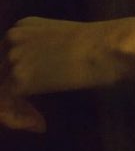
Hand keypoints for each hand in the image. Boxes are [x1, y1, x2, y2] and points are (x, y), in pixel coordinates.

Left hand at [0, 17, 126, 132]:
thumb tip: (39, 72)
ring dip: (15, 110)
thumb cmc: (100, 42)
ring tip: (37, 120)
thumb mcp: (63, 40)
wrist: (107, 47)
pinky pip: (7, 106)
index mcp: (22, 27)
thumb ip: (43, 51)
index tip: (34, 95)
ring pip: (1, 91)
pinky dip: (20, 119)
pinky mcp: (19, 81)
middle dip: (13, 95)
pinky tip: (40, 123)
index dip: (16, 79)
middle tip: (33, 112)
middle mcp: (11, 39)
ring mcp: (12, 59)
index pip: (3, 59)